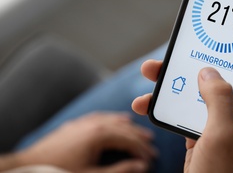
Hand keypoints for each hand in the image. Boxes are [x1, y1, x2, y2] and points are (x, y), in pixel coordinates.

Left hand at [17, 112, 157, 172]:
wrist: (27, 167)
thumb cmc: (60, 172)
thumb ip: (119, 170)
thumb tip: (141, 166)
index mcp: (99, 134)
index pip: (129, 139)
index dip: (142, 150)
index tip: (152, 158)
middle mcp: (93, 124)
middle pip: (123, 127)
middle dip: (139, 137)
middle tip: (151, 145)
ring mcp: (83, 123)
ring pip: (112, 120)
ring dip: (128, 126)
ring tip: (139, 131)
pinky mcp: (74, 126)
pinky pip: (99, 117)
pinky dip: (111, 119)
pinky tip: (115, 120)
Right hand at [132, 52, 232, 172]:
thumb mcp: (222, 136)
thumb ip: (218, 99)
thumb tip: (209, 71)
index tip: (231, 31)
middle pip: (226, 77)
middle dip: (199, 63)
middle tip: (178, 50)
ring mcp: (226, 125)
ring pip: (203, 93)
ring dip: (177, 84)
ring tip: (150, 73)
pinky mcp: (208, 135)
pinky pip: (189, 112)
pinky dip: (170, 107)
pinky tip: (146, 104)